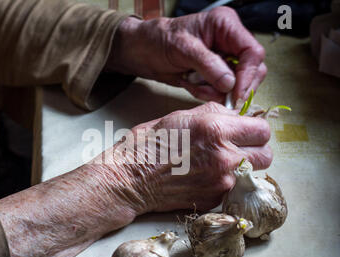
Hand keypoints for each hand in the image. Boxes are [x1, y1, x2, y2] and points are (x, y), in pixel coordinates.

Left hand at [106, 7, 266, 103]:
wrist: (142, 52)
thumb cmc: (158, 40)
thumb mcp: (182, 48)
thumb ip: (208, 65)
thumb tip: (230, 83)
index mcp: (226, 26)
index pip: (252, 52)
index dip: (248, 75)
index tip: (235, 93)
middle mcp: (229, 42)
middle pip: (251, 71)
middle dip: (232, 86)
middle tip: (210, 92)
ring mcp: (223, 59)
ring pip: (236, 85)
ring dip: (214, 91)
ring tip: (192, 83)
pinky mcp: (214, 74)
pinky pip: (221, 91)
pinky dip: (206, 93)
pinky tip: (190, 84)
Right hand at [107, 102, 271, 211]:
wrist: (131, 179)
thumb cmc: (149, 145)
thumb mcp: (180, 117)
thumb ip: (214, 114)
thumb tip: (235, 115)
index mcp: (215, 130)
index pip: (262, 130)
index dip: (255, 129)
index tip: (247, 131)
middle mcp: (224, 157)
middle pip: (266, 154)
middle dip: (255, 149)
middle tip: (238, 147)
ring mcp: (221, 182)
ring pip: (253, 173)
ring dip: (244, 166)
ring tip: (221, 162)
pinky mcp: (215, 199)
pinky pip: (234, 188)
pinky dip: (227, 182)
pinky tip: (206, 176)